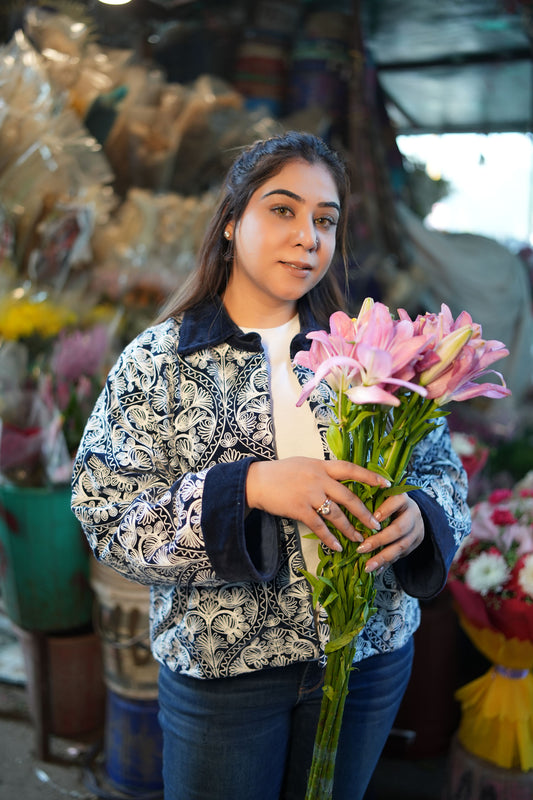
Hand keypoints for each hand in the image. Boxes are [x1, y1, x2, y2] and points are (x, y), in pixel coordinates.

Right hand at [246, 457, 389, 551]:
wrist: (256, 481)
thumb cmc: (281, 472)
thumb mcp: (305, 464)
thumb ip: (323, 471)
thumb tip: (340, 479)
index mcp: (322, 466)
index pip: (351, 469)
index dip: (370, 476)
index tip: (386, 483)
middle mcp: (318, 479)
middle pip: (348, 497)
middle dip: (365, 513)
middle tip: (377, 525)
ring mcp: (309, 494)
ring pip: (336, 515)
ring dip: (350, 529)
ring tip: (360, 539)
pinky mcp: (299, 509)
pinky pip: (319, 527)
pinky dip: (329, 538)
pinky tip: (338, 547)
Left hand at [355, 493, 424, 572]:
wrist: (412, 511)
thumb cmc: (390, 502)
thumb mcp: (383, 496)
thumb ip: (372, 500)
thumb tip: (352, 509)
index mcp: (403, 499)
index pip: (397, 501)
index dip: (386, 510)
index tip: (373, 518)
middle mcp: (413, 514)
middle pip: (399, 528)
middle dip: (379, 540)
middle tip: (362, 548)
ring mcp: (416, 530)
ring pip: (401, 545)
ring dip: (383, 557)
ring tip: (368, 566)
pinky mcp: (415, 543)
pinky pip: (401, 555)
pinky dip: (387, 563)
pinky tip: (376, 569)